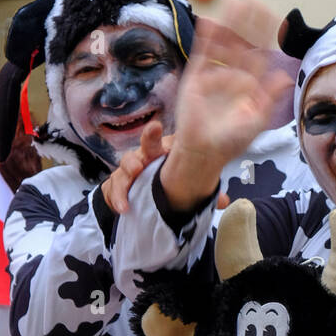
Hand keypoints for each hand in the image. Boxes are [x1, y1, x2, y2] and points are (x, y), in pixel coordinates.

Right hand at [102, 119, 228, 215]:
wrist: (146, 194)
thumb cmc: (167, 178)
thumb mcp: (186, 183)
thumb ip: (203, 192)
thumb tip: (224, 200)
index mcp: (157, 154)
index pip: (154, 141)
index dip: (152, 134)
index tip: (155, 127)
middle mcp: (140, 161)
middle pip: (132, 156)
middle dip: (132, 162)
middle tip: (137, 168)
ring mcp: (126, 175)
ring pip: (120, 176)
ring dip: (122, 187)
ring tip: (126, 203)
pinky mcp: (116, 188)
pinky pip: (111, 193)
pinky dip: (115, 201)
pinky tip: (122, 209)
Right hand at [161, 0, 292, 211]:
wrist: (205, 152)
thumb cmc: (232, 141)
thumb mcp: (257, 120)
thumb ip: (270, 98)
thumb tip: (286, 78)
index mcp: (250, 84)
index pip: (260, 54)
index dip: (267, 37)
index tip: (275, 18)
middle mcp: (233, 74)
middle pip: (243, 43)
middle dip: (249, 24)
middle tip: (255, 1)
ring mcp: (214, 73)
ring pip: (224, 43)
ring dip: (230, 24)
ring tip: (236, 3)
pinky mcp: (196, 76)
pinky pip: (203, 53)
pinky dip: (206, 37)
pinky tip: (211, 20)